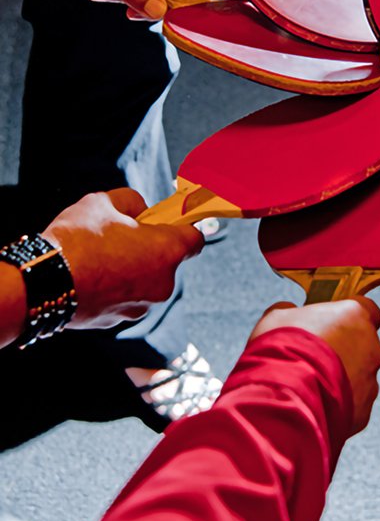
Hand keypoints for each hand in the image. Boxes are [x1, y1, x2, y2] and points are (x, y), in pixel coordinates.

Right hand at [41, 189, 203, 328]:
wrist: (42, 284)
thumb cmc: (76, 242)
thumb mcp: (105, 201)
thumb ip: (132, 202)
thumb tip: (139, 209)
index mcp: (167, 251)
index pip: (196, 238)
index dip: (184, 226)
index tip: (173, 220)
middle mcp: (162, 282)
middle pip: (167, 260)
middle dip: (150, 246)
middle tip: (124, 234)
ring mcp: (142, 305)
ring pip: (145, 279)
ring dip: (132, 268)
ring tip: (101, 256)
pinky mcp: (120, 319)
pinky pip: (126, 296)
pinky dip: (116, 287)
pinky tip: (92, 275)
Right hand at [250, 297, 379, 434]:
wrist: (282, 398)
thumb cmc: (280, 349)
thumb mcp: (276, 318)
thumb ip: (291, 311)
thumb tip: (289, 311)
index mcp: (355, 315)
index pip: (368, 309)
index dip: (350, 317)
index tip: (334, 323)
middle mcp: (372, 346)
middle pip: (364, 344)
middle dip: (345, 350)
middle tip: (316, 358)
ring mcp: (370, 380)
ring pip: (360, 376)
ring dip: (342, 379)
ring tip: (311, 386)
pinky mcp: (364, 409)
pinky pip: (354, 404)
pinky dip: (339, 405)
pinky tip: (315, 405)